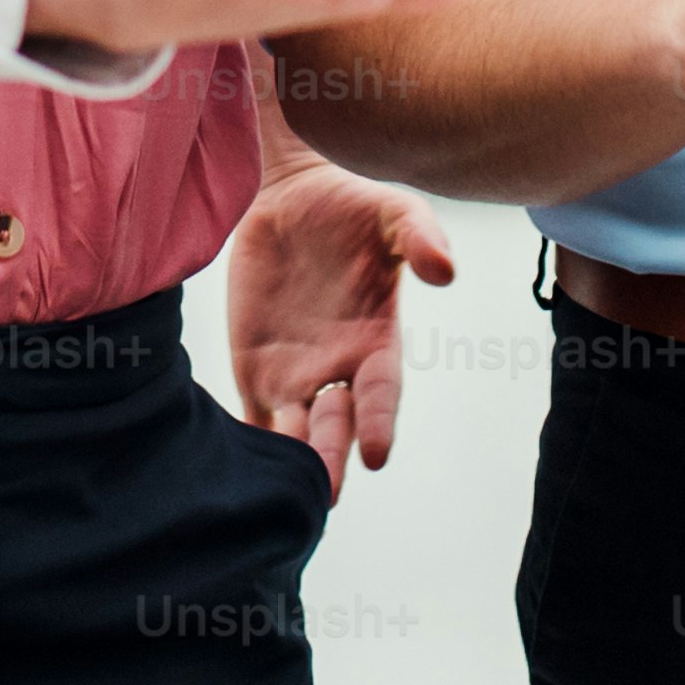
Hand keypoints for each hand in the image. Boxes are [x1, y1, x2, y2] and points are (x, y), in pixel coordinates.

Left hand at [221, 152, 456, 500]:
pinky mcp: (255, 370)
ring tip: (286, 491)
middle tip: (325, 490)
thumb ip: (421, 237)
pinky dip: (249, 447)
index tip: (378, 453)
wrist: (288, 194)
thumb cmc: (353, 205)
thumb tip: (445, 270)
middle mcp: (338, 369)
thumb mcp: (394, 212)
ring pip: (295, 433)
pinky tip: (239, 472)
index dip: (381, 422)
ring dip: (294, 461)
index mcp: (376, 343)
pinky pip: (253, 418)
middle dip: (332, 457)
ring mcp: (294, 375)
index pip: (381, 393)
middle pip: (337, 426)